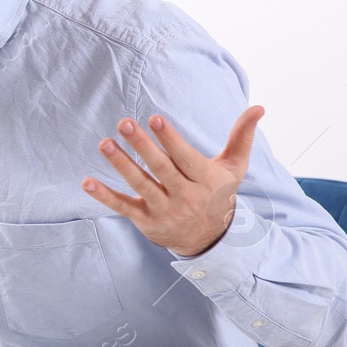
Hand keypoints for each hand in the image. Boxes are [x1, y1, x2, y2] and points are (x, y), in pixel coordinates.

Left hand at [82, 106, 264, 257]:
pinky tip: (87, 182)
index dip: (171, 139)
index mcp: (205, 179)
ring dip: (121, 165)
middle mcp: (185, 195)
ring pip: (140, 185)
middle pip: (161, 169)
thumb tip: (259, 107)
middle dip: (142, 146)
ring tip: (105, 143)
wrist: (211, 239)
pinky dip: (104, 196)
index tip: (155, 119)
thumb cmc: (219, 193)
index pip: (186, 157)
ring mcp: (164, 209)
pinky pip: (123, 207)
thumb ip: (242, 137)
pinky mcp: (146, 221)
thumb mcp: (234, 168)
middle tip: (124, 123)